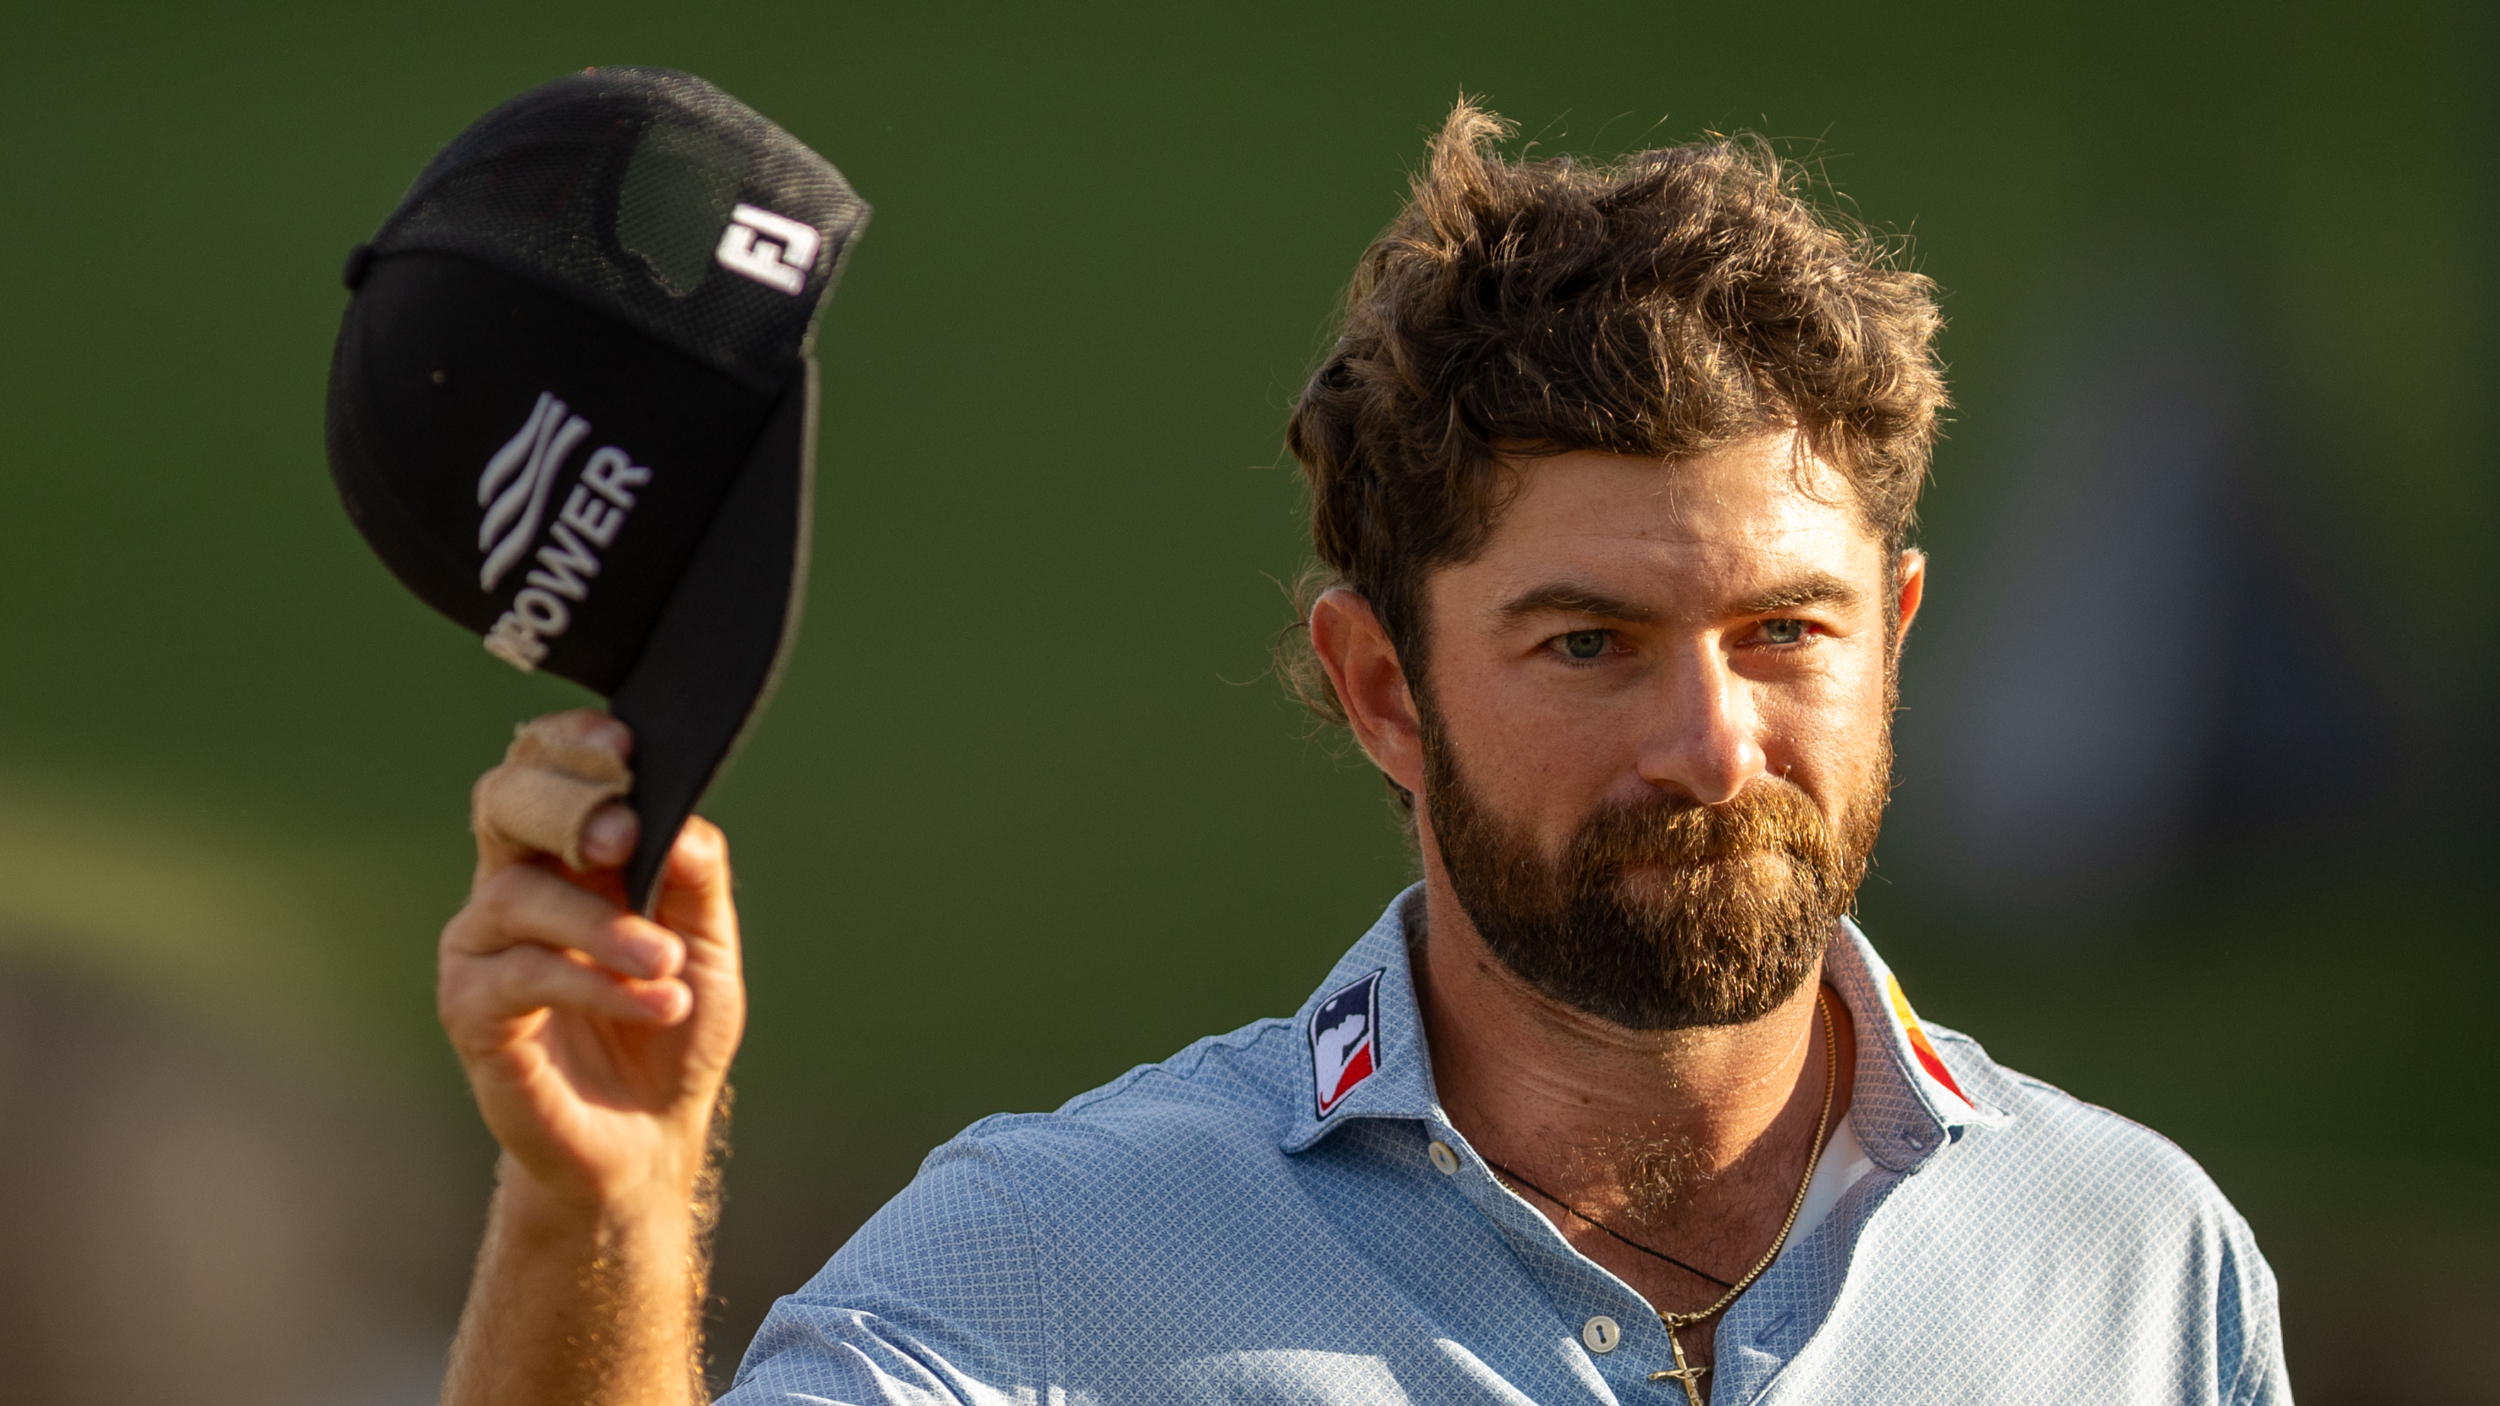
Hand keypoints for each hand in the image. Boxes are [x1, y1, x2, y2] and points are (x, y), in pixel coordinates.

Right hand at [439, 708, 745, 1221]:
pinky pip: (519, 976)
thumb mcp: (708, 942)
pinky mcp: (471, 1012)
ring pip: (519, 895)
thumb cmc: (671, 1024)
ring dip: (602, 925)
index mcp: (565, 854)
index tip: (623, 744)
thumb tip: (681, 818)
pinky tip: (653, 1002)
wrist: (647, 1134)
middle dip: (566, 807)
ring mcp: (482, 948)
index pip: (543, 769)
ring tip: (667, 962)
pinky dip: (592, 984)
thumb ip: (695, 875)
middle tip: (625, 838)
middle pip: (505, 803)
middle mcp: (511, 886)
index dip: (569, 746)